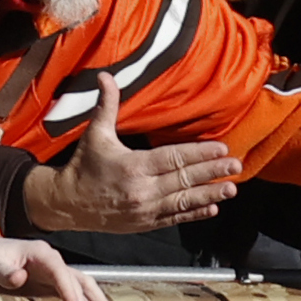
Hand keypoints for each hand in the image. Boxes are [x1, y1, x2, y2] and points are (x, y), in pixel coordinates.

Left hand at [0, 211, 117, 300]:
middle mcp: (50, 262)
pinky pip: (67, 295)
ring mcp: (49, 273)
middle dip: (96, 300)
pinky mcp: (44, 284)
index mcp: (41, 254)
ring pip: (78, 288)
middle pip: (80, 281)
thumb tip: (20, 278)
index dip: (72, 295)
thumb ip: (5, 272)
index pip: (63, 276)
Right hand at [22, 75, 239, 233]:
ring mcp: (144, 210)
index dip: (199, 154)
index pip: (173, 158)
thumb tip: (105, 76)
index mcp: (133, 166)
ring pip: (183, 202)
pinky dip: (193, 214)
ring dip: (209, 195)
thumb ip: (107, 106)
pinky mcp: (143, 224)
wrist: (65, 204)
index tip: (222, 149)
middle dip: (212, 172)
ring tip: (231, 188)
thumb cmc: (83, 166)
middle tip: (236, 166)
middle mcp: (142, 190)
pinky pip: (173, 218)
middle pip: (184, 179)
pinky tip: (211, 209)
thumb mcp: (95, 134)